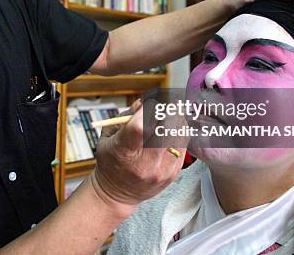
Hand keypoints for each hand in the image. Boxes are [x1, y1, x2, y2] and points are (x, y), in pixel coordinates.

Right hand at [88, 100, 184, 215]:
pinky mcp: (172, 173)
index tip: (151, 102)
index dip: (149, 109)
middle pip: (166, 129)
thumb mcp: (109, 135)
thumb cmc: (111, 160)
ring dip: (177, 120)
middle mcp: (144, 163)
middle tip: (167, 104)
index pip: (141, 127)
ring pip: (179, 135)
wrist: (117, 193)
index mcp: (124, 151)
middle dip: (169, 110)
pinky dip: (180, 133)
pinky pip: (184, 146)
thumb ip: (127, 115)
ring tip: (171, 115)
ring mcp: (161, 169)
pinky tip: (173, 129)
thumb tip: (146, 101)